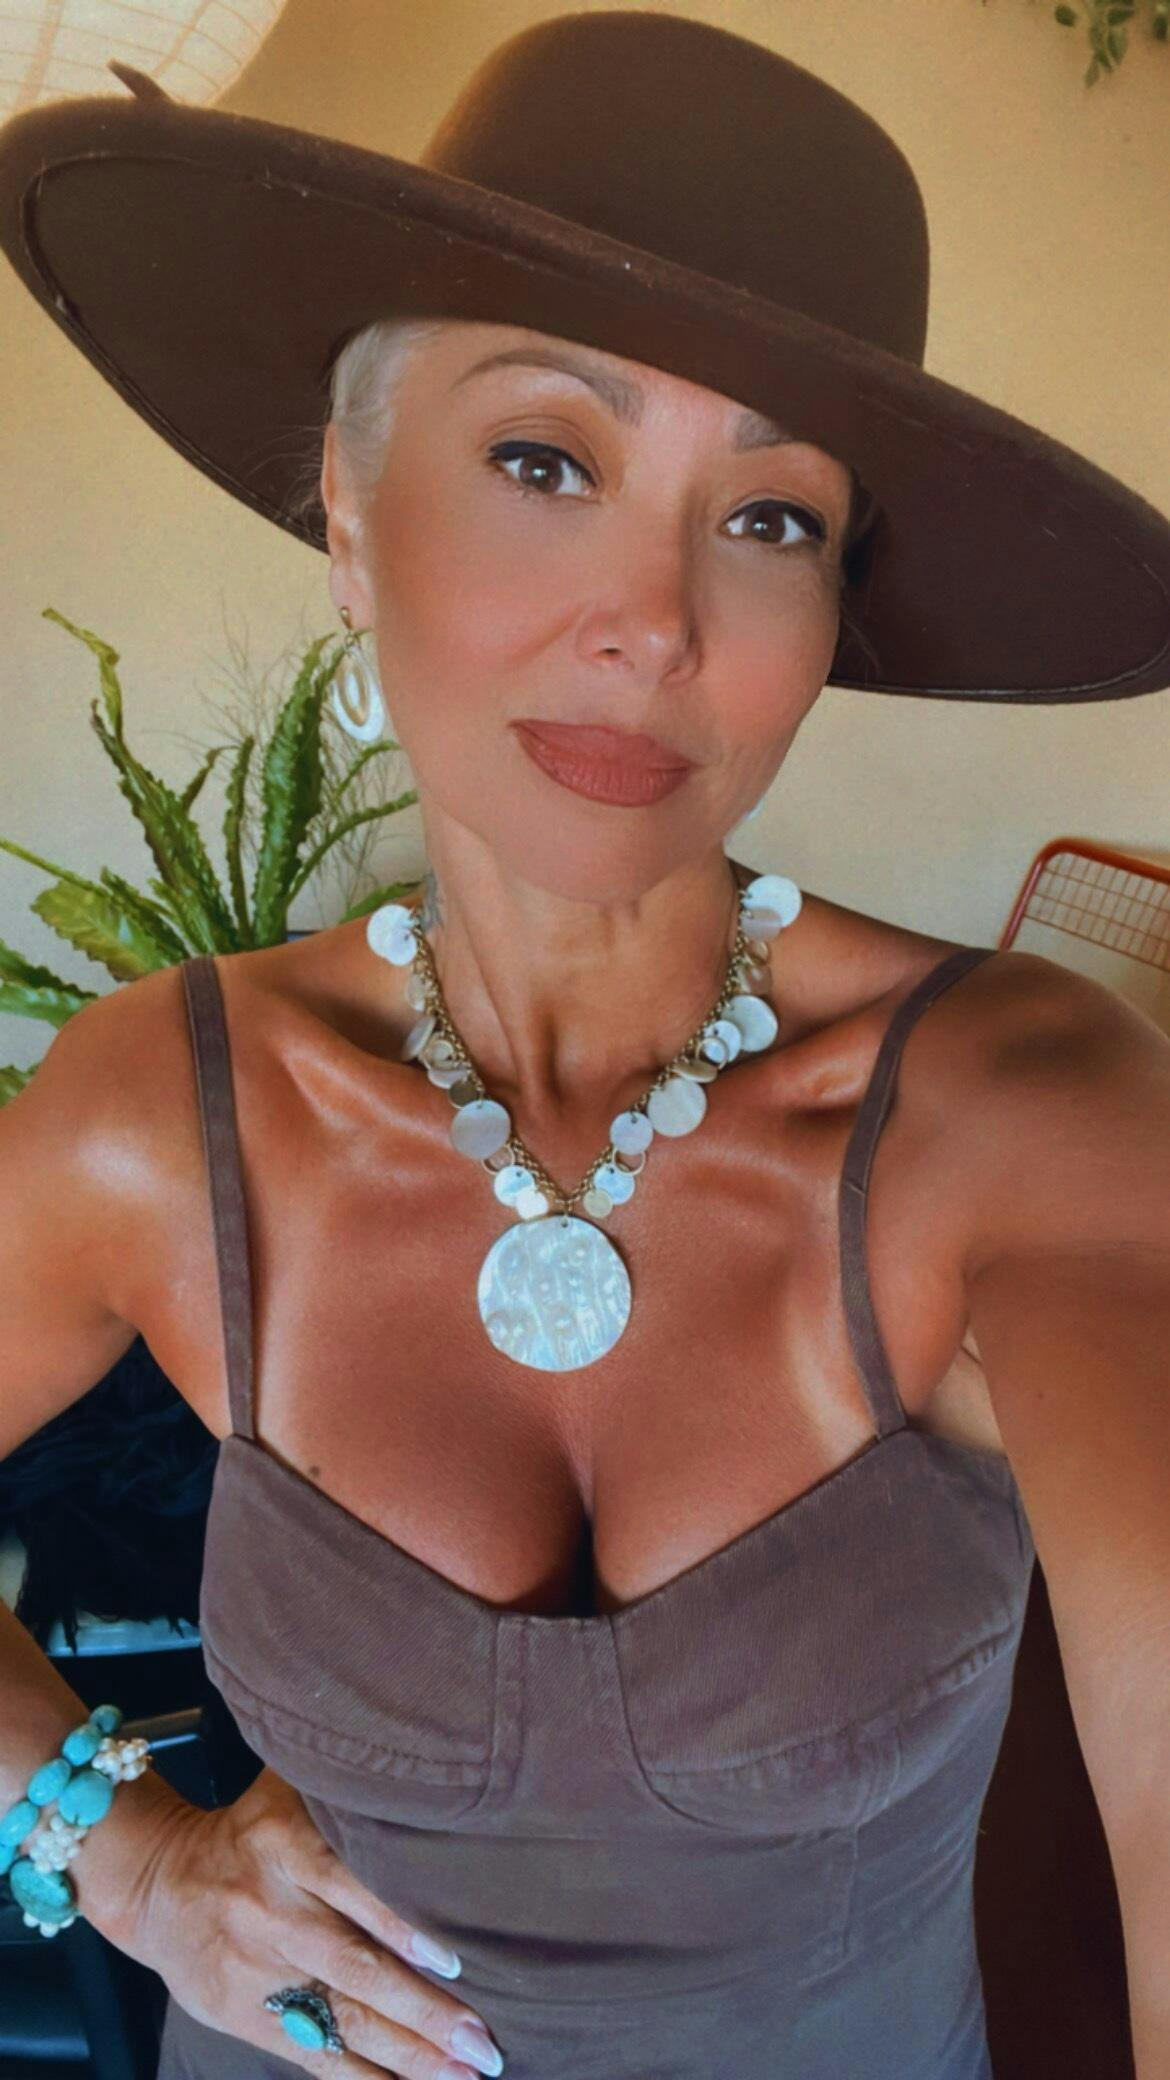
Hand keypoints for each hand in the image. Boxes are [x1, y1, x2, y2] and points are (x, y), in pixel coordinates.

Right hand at [106, 1766, 503, 2076]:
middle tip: (482, 2042)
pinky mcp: (244, 2016)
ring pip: (340, 2018)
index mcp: (284, 1843)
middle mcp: (272, 1910)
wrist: (158, 1882)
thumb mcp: (287, 1793)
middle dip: (423, 2011)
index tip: (457, 1961)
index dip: (403, 1926)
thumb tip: (430, 1790)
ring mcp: (257, 1970)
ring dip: (406, 2054)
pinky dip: (361, 2076)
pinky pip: (311, 2054)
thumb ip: (345, 1798)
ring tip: (463, 2074)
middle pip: (355, 1967)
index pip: (351, 1886)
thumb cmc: (249, 1831)